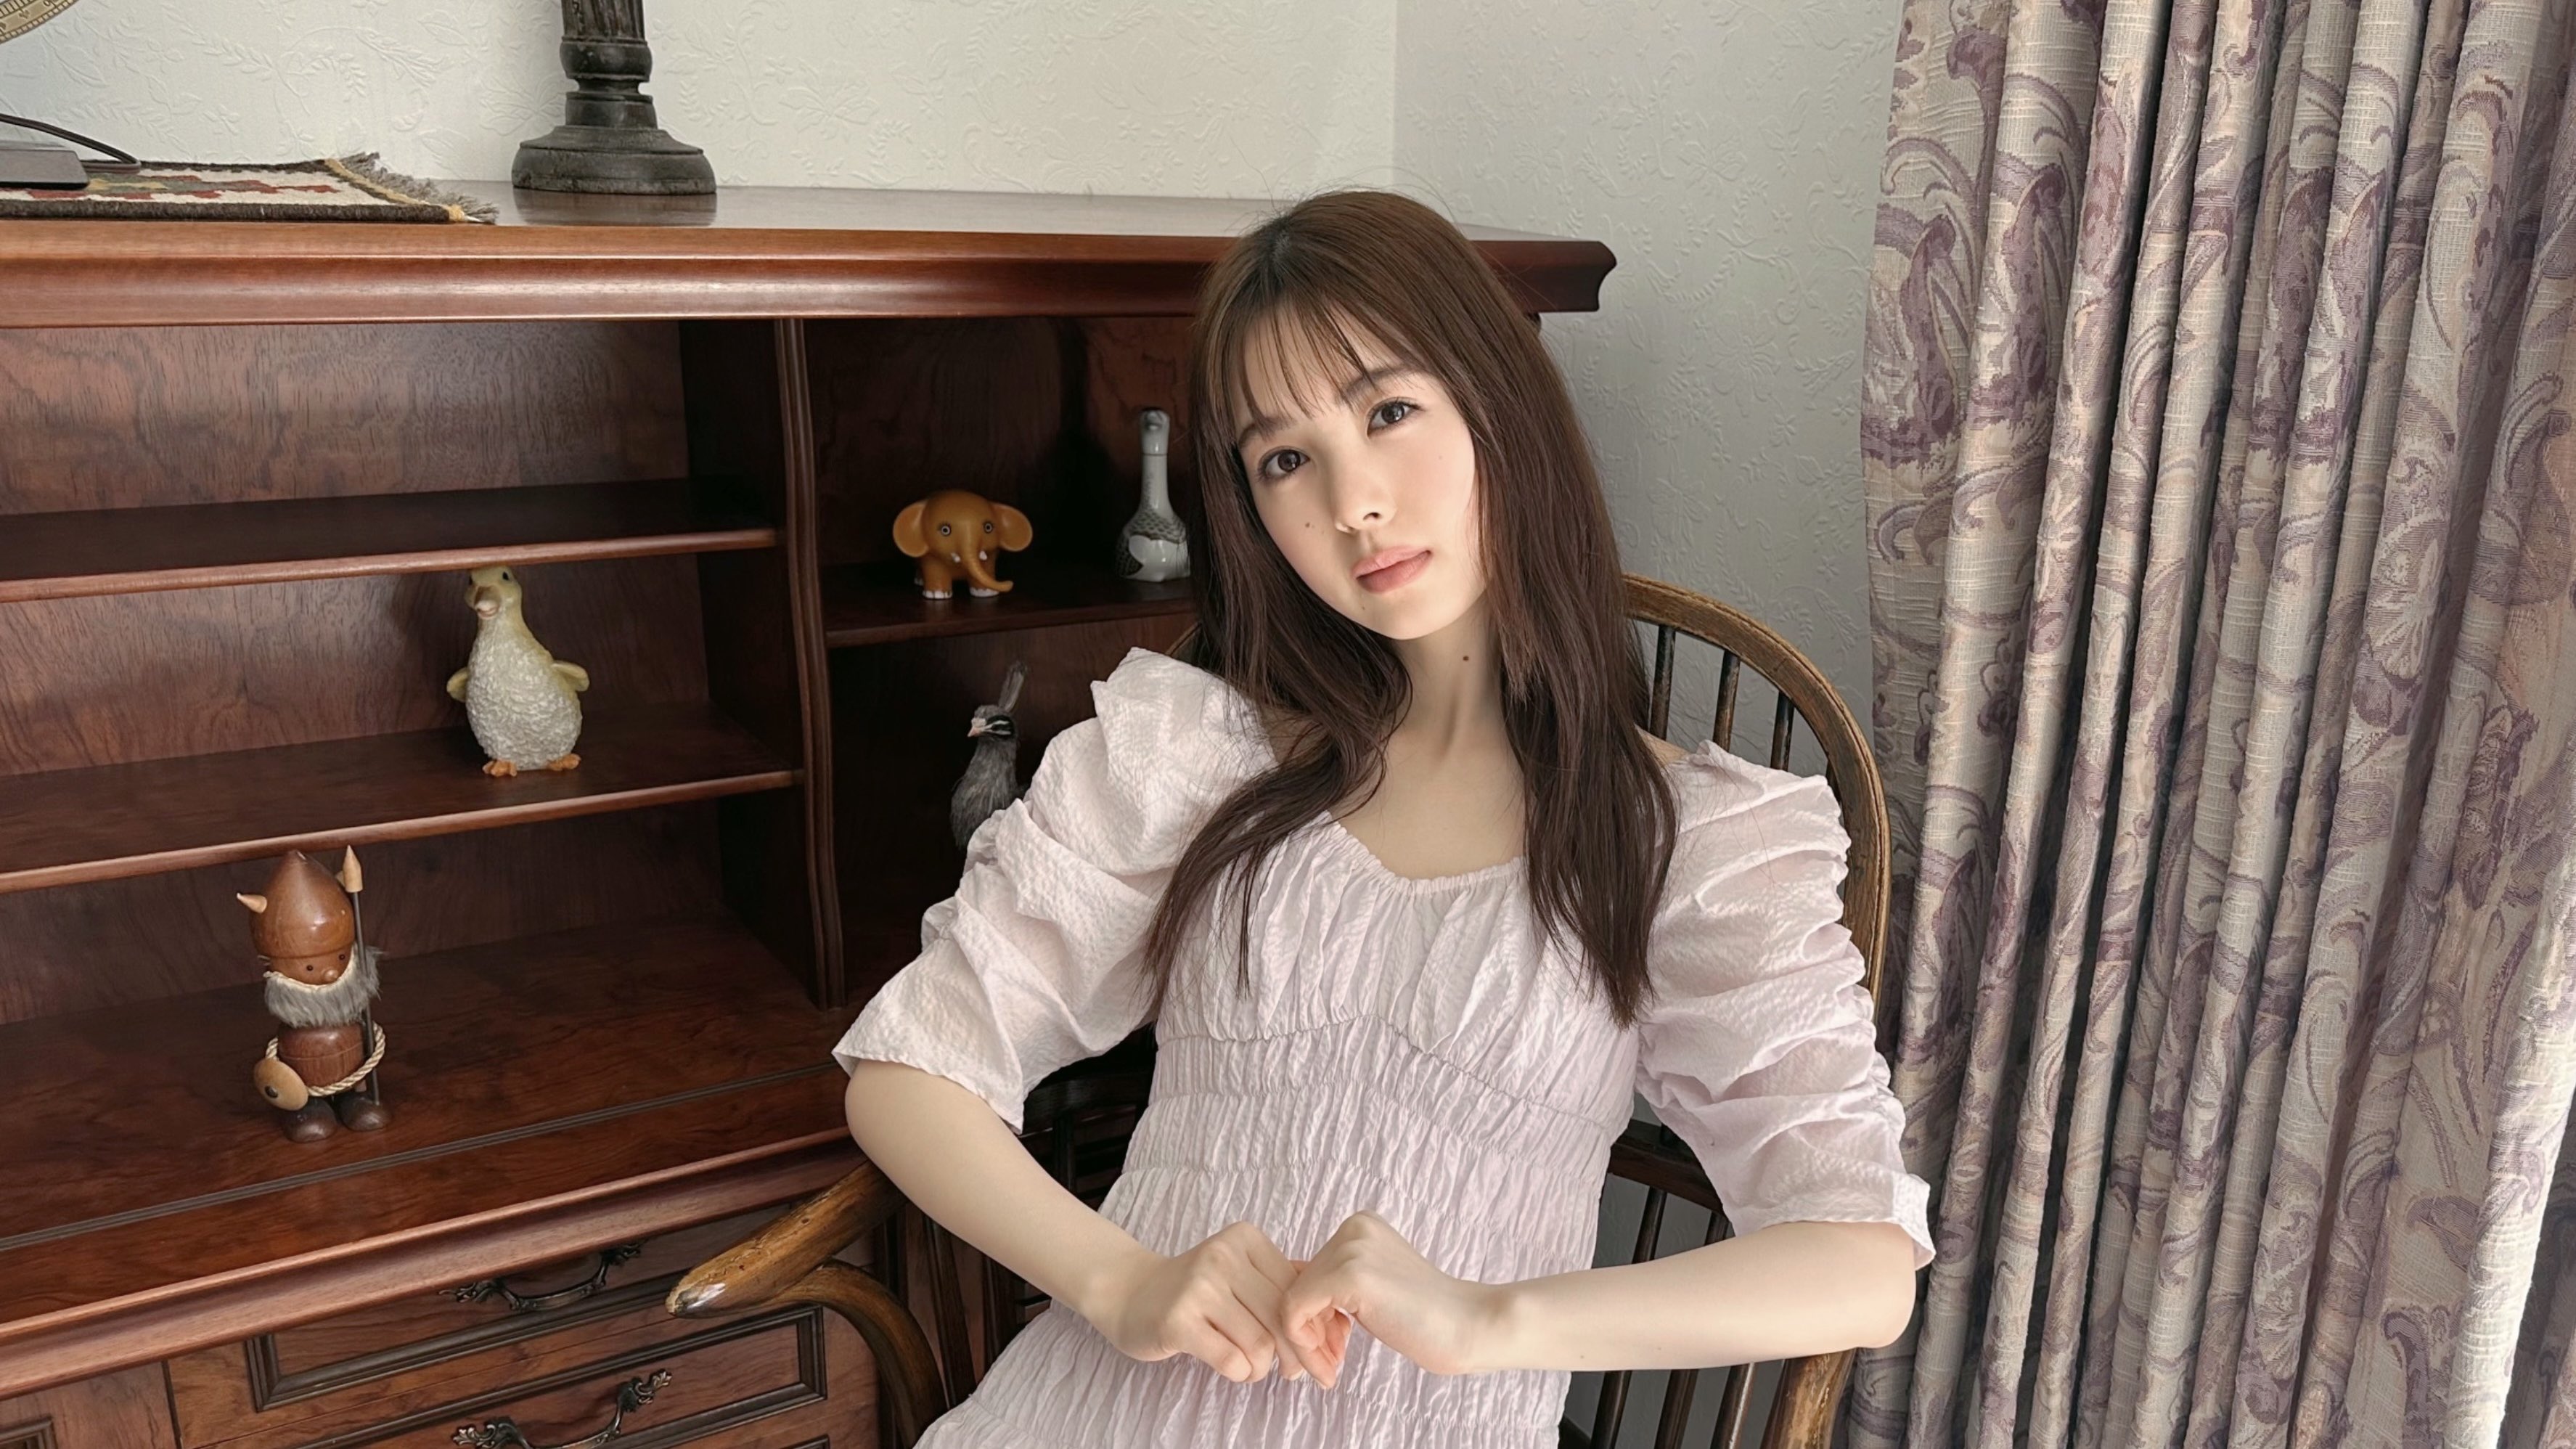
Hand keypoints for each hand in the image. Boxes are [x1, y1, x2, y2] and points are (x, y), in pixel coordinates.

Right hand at [1072, 1221, 1331, 1384]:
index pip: (1296, 1291)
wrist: (1129, 1292)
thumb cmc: (1194, 1290)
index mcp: (1245, 1239)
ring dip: (1264, 1366)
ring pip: (1260, 1342)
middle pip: (1282, 1318)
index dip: (1314, 1328)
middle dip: (1298, 1354)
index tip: (1323, 1354)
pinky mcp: (1179, 1320)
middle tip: (1299, 1374)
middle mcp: (1223, 1255)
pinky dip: (1243, 1373)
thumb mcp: (1239, 1272)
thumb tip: (1335, 1320)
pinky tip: (1237, 1369)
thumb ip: (1280, 1285)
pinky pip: (1232, 1359)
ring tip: (1254, 1367)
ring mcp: (1199, 1286)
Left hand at [1279, 1211, 1504, 1385]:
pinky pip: (1296, 1311)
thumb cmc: (1425, 1318)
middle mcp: (1352, 1227)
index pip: (1306, 1270)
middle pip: (1296, 1284)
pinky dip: (1305, 1346)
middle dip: (1309, 1332)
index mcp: (1359, 1226)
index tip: (1330, 1349)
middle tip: (1330, 1365)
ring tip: (1331, 1369)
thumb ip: (1334, 1283)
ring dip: (1307, 1343)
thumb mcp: (1372, 1289)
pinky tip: (1331, 1367)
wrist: (1468, 1326)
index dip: (1312, 1316)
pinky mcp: (1349, 1273)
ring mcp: (1351, 1247)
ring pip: (1292, 1300)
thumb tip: (1284, 1291)